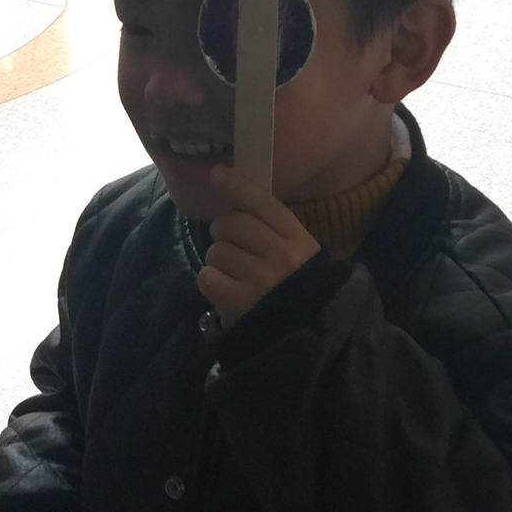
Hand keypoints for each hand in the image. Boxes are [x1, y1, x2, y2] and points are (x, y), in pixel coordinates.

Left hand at [197, 167, 318, 326]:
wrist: (304, 337)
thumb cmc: (298, 292)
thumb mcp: (301, 256)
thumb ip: (274, 230)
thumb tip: (234, 198)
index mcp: (298, 241)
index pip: (264, 204)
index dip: (238, 187)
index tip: (217, 174)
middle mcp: (280, 257)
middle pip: (233, 224)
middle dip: (224, 232)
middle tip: (232, 247)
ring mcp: (258, 280)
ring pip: (217, 250)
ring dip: (219, 261)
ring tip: (235, 275)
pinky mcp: (237, 302)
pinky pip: (207, 276)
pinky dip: (211, 281)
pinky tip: (226, 290)